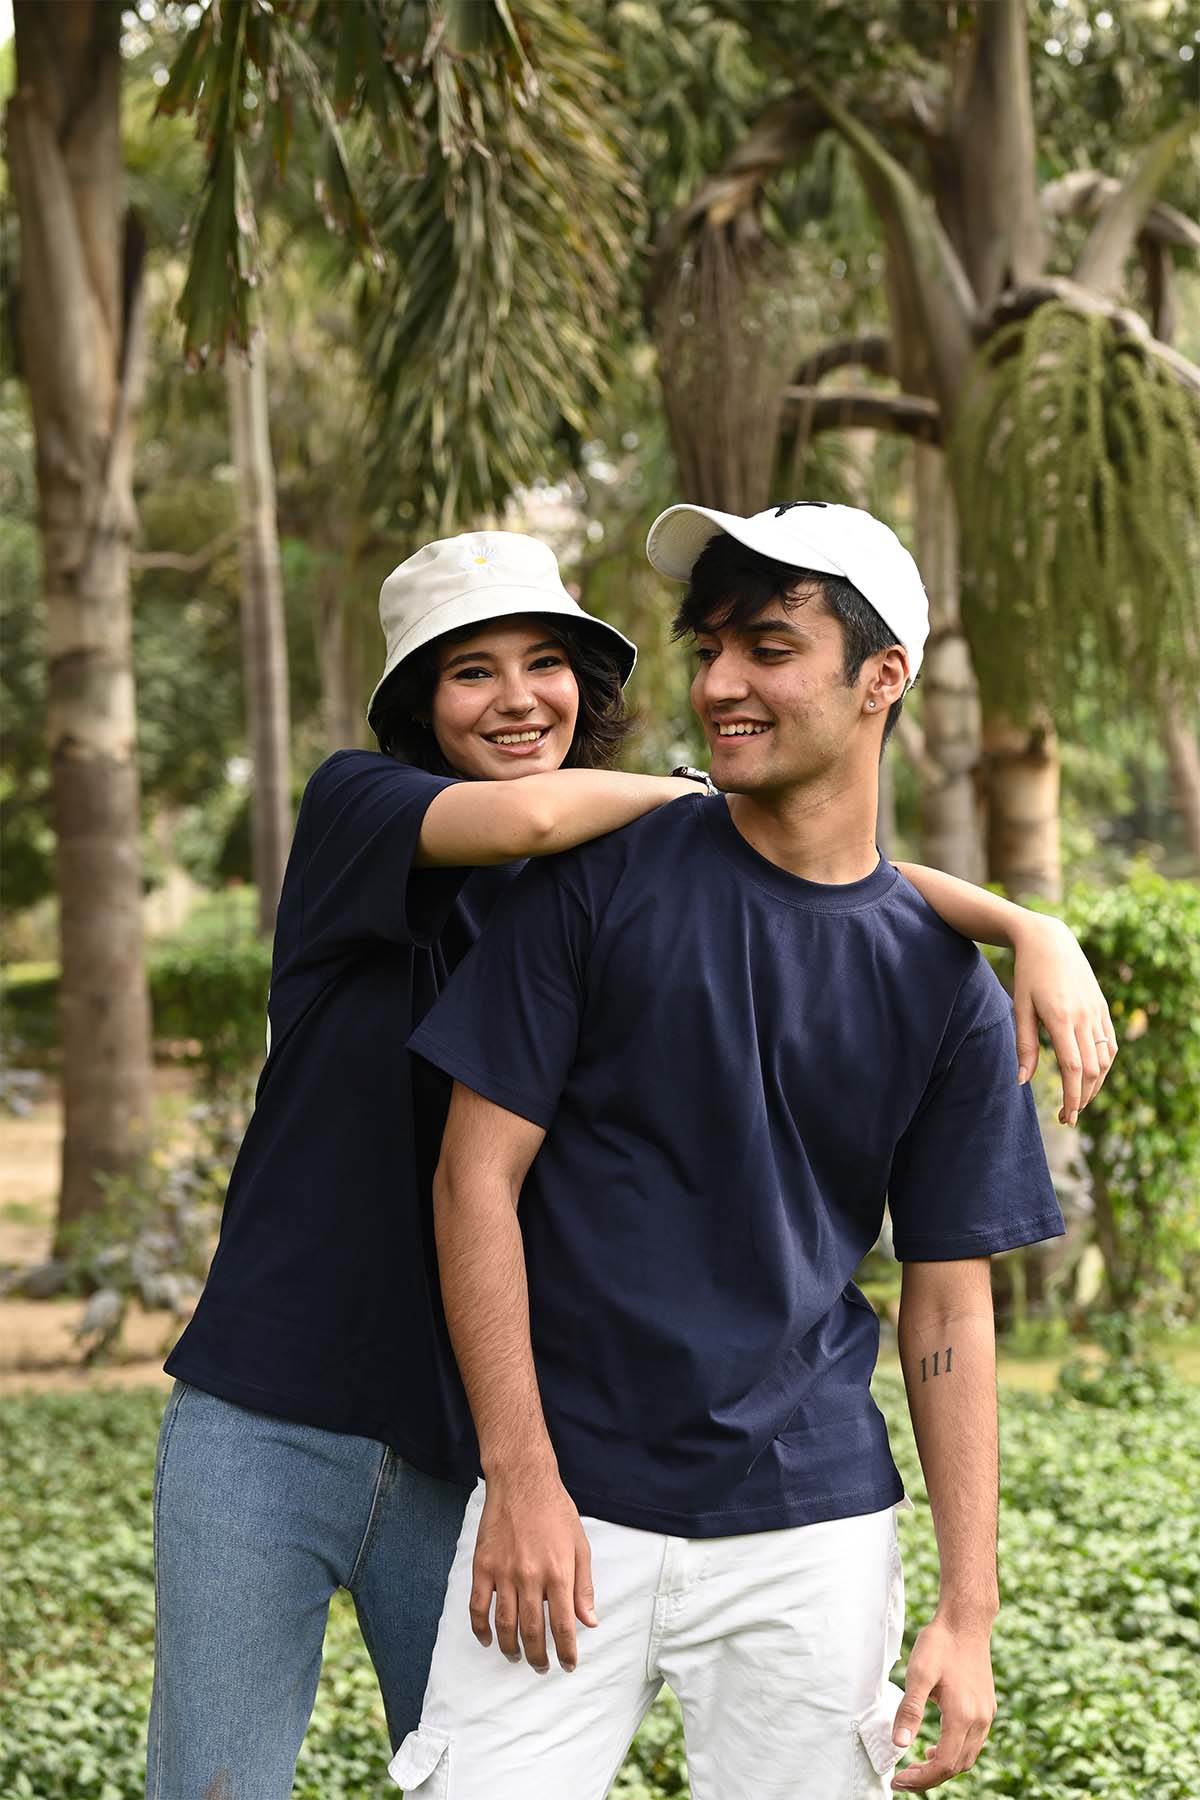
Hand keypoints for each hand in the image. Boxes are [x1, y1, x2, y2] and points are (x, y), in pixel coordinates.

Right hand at [469, 1464, 596, 1672]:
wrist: (522, 1480)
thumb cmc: (556, 1511)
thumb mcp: (580, 1546)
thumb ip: (584, 1586)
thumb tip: (589, 1622)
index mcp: (559, 1573)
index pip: (563, 1625)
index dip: (567, 1651)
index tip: (568, 1665)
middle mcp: (531, 1576)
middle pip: (533, 1631)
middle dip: (539, 1656)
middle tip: (542, 1668)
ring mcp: (504, 1572)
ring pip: (505, 1624)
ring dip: (511, 1648)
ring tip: (517, 1658)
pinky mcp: (483, 1565)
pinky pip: (478, 1606)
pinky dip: (481, 1628)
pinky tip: (488, 1639)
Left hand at [890, 1617, 995, 1790]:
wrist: (966, 1620)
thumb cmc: (940, 1643)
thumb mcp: (918, 1674)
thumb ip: (910, 1710)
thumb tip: (899, 1743)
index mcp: (963, 1715)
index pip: (944, 1764)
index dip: (921, 1778)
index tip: (898, 1780)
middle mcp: (980, 1719)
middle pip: (957, 1766)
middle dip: (929, 1777)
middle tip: (903, 1777)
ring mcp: (986, 1714)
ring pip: (967, 1756)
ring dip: (943, 1766)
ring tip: (917, 1765)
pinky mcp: (987, 1707)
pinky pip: (973, 1742)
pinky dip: (955, 1751)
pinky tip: (937, 1745)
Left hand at [1011, 916, 1116, 1124]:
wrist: (1049, 940)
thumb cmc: (1028, 974)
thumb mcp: (1020, 1007)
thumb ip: (1024, 1045)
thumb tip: (1022, 1081)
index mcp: (1061, 1018)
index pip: (1074, 1069)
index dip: (1072, 1097)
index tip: (1065, 1117)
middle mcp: (1084, 1017)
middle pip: (1092, 1070)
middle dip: (1082, 1098)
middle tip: (1068, 1117)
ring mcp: (1097, 1012)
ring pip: (1105, 1059)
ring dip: (1095, 1085)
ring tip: (1078, 1101)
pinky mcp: (1103, 1007)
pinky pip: (1111, 1043)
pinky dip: (1105, 1065)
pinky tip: (1092, 1077)